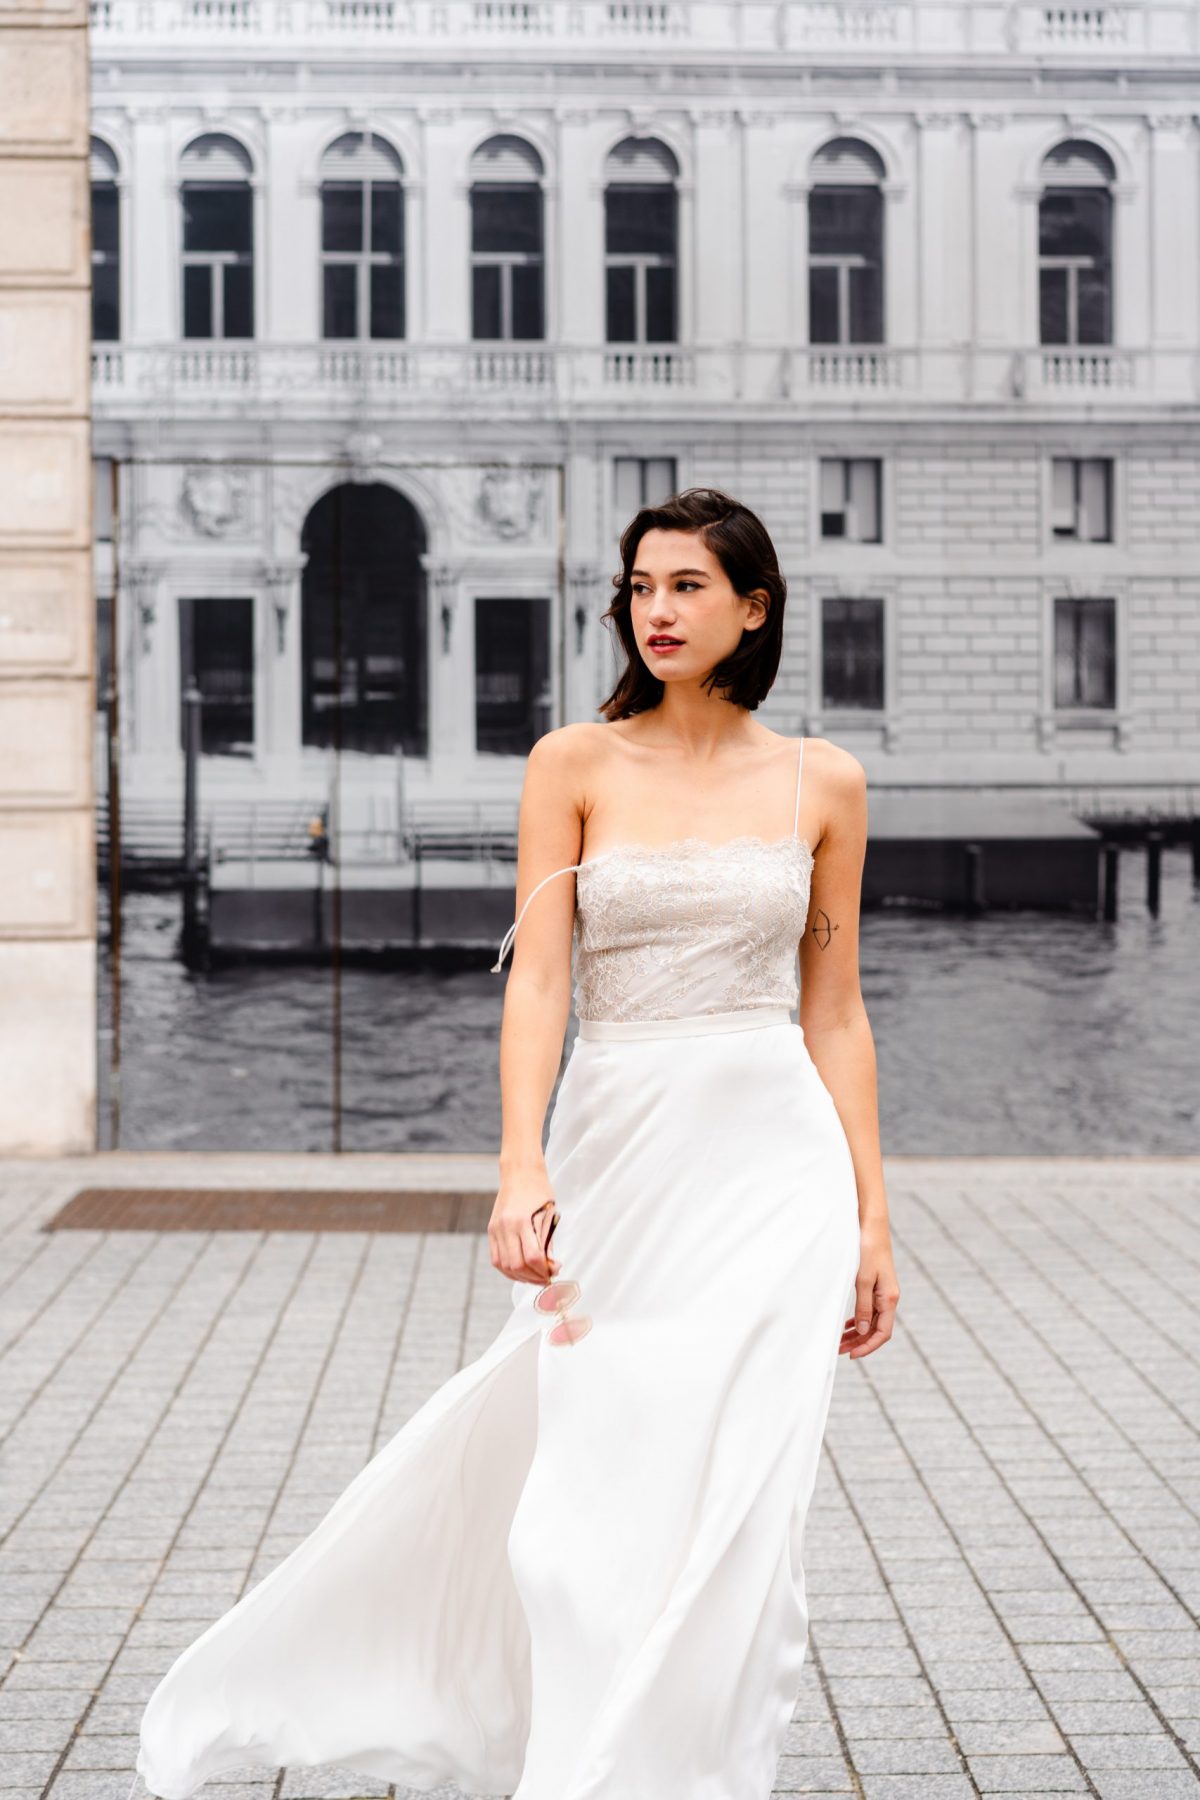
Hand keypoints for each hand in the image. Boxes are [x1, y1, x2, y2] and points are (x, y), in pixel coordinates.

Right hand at [489, 1171, 562, 1286]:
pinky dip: (508, 1269)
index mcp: (522, 1221)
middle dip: (533, 1277)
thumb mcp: (549, 1214)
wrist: (520, 1172)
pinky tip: (521, 1271)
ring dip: (520, 1277)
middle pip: (517, 1265)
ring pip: (504, 1266)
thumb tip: (552, 1267)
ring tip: (535, 1277)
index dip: (544, 1270)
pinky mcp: (491, 1230)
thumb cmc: (539, 1191)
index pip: (532, 1257)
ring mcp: (496, 1229)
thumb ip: (548, 1242)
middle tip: (547, 1278)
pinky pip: (496, 1259)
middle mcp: (506, 1226)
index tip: (555, 1271)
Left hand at [839, 1223, 898, 1358]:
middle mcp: (889, 1298)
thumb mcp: (863, 1279)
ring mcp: (883, 1293)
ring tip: (839, 1341)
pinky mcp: (877, 1286)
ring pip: (871, 1321)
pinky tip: (846, 1324)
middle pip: (876, 1330)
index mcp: (889, 1298)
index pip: (882, 1333)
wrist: (872, 1226)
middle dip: (859, 1342)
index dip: (868, 1347)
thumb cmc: (868, 1250)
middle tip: (839, 1351)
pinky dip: (858, 1320)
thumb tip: (861, 1331)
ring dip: (857, 1332)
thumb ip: (863, 1306)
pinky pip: (869, 1310)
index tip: (852, 1355)